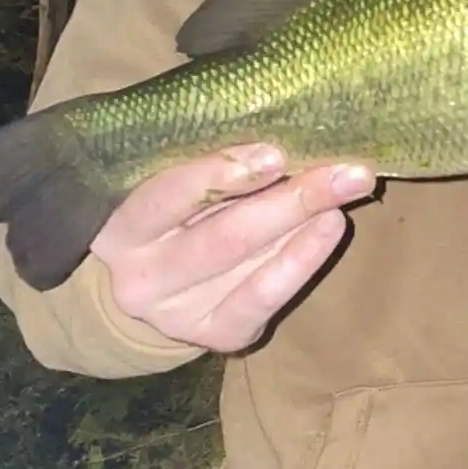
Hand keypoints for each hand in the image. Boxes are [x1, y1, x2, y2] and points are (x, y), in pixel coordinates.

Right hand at [90, 146, 375, 352]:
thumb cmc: (176, 217)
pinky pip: (265, 296)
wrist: (161, 289)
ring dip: (305, 222)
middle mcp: (140, 275)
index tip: (275, 154)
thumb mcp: (174, 188)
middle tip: (344, 171)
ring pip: (247, 263)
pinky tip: (331, 227)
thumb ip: (211, 167)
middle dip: (289, 198)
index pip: (164, 197)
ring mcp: (176, 314)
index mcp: (118, 226)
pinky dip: (303, 259)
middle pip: (221, 235)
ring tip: (349, 190)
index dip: (219, 174)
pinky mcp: (216, 333)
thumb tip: (285, 134)